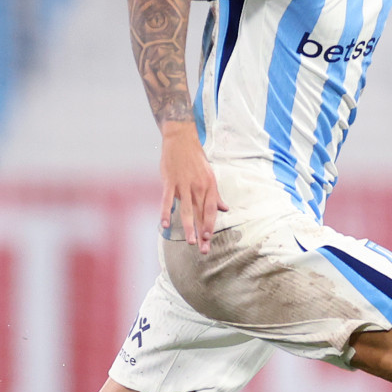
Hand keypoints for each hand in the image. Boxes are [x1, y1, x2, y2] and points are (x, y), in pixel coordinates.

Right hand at [159, 121, 227, 253]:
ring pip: (187, 210)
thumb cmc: (195, 160)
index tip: (208, 240)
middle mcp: (198, 187)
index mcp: (209, 186)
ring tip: (190, 242)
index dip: (210, 226)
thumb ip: (215, 195)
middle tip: (203, 250)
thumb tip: (225, 209)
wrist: (181, 140)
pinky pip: (168, 199)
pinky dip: (166, 212)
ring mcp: (184, 184)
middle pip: (201, 214)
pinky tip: (166, 225)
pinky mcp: (170, 181)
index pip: (210, 211)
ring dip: (189, 227)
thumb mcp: (209, 176)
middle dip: (202, 233)